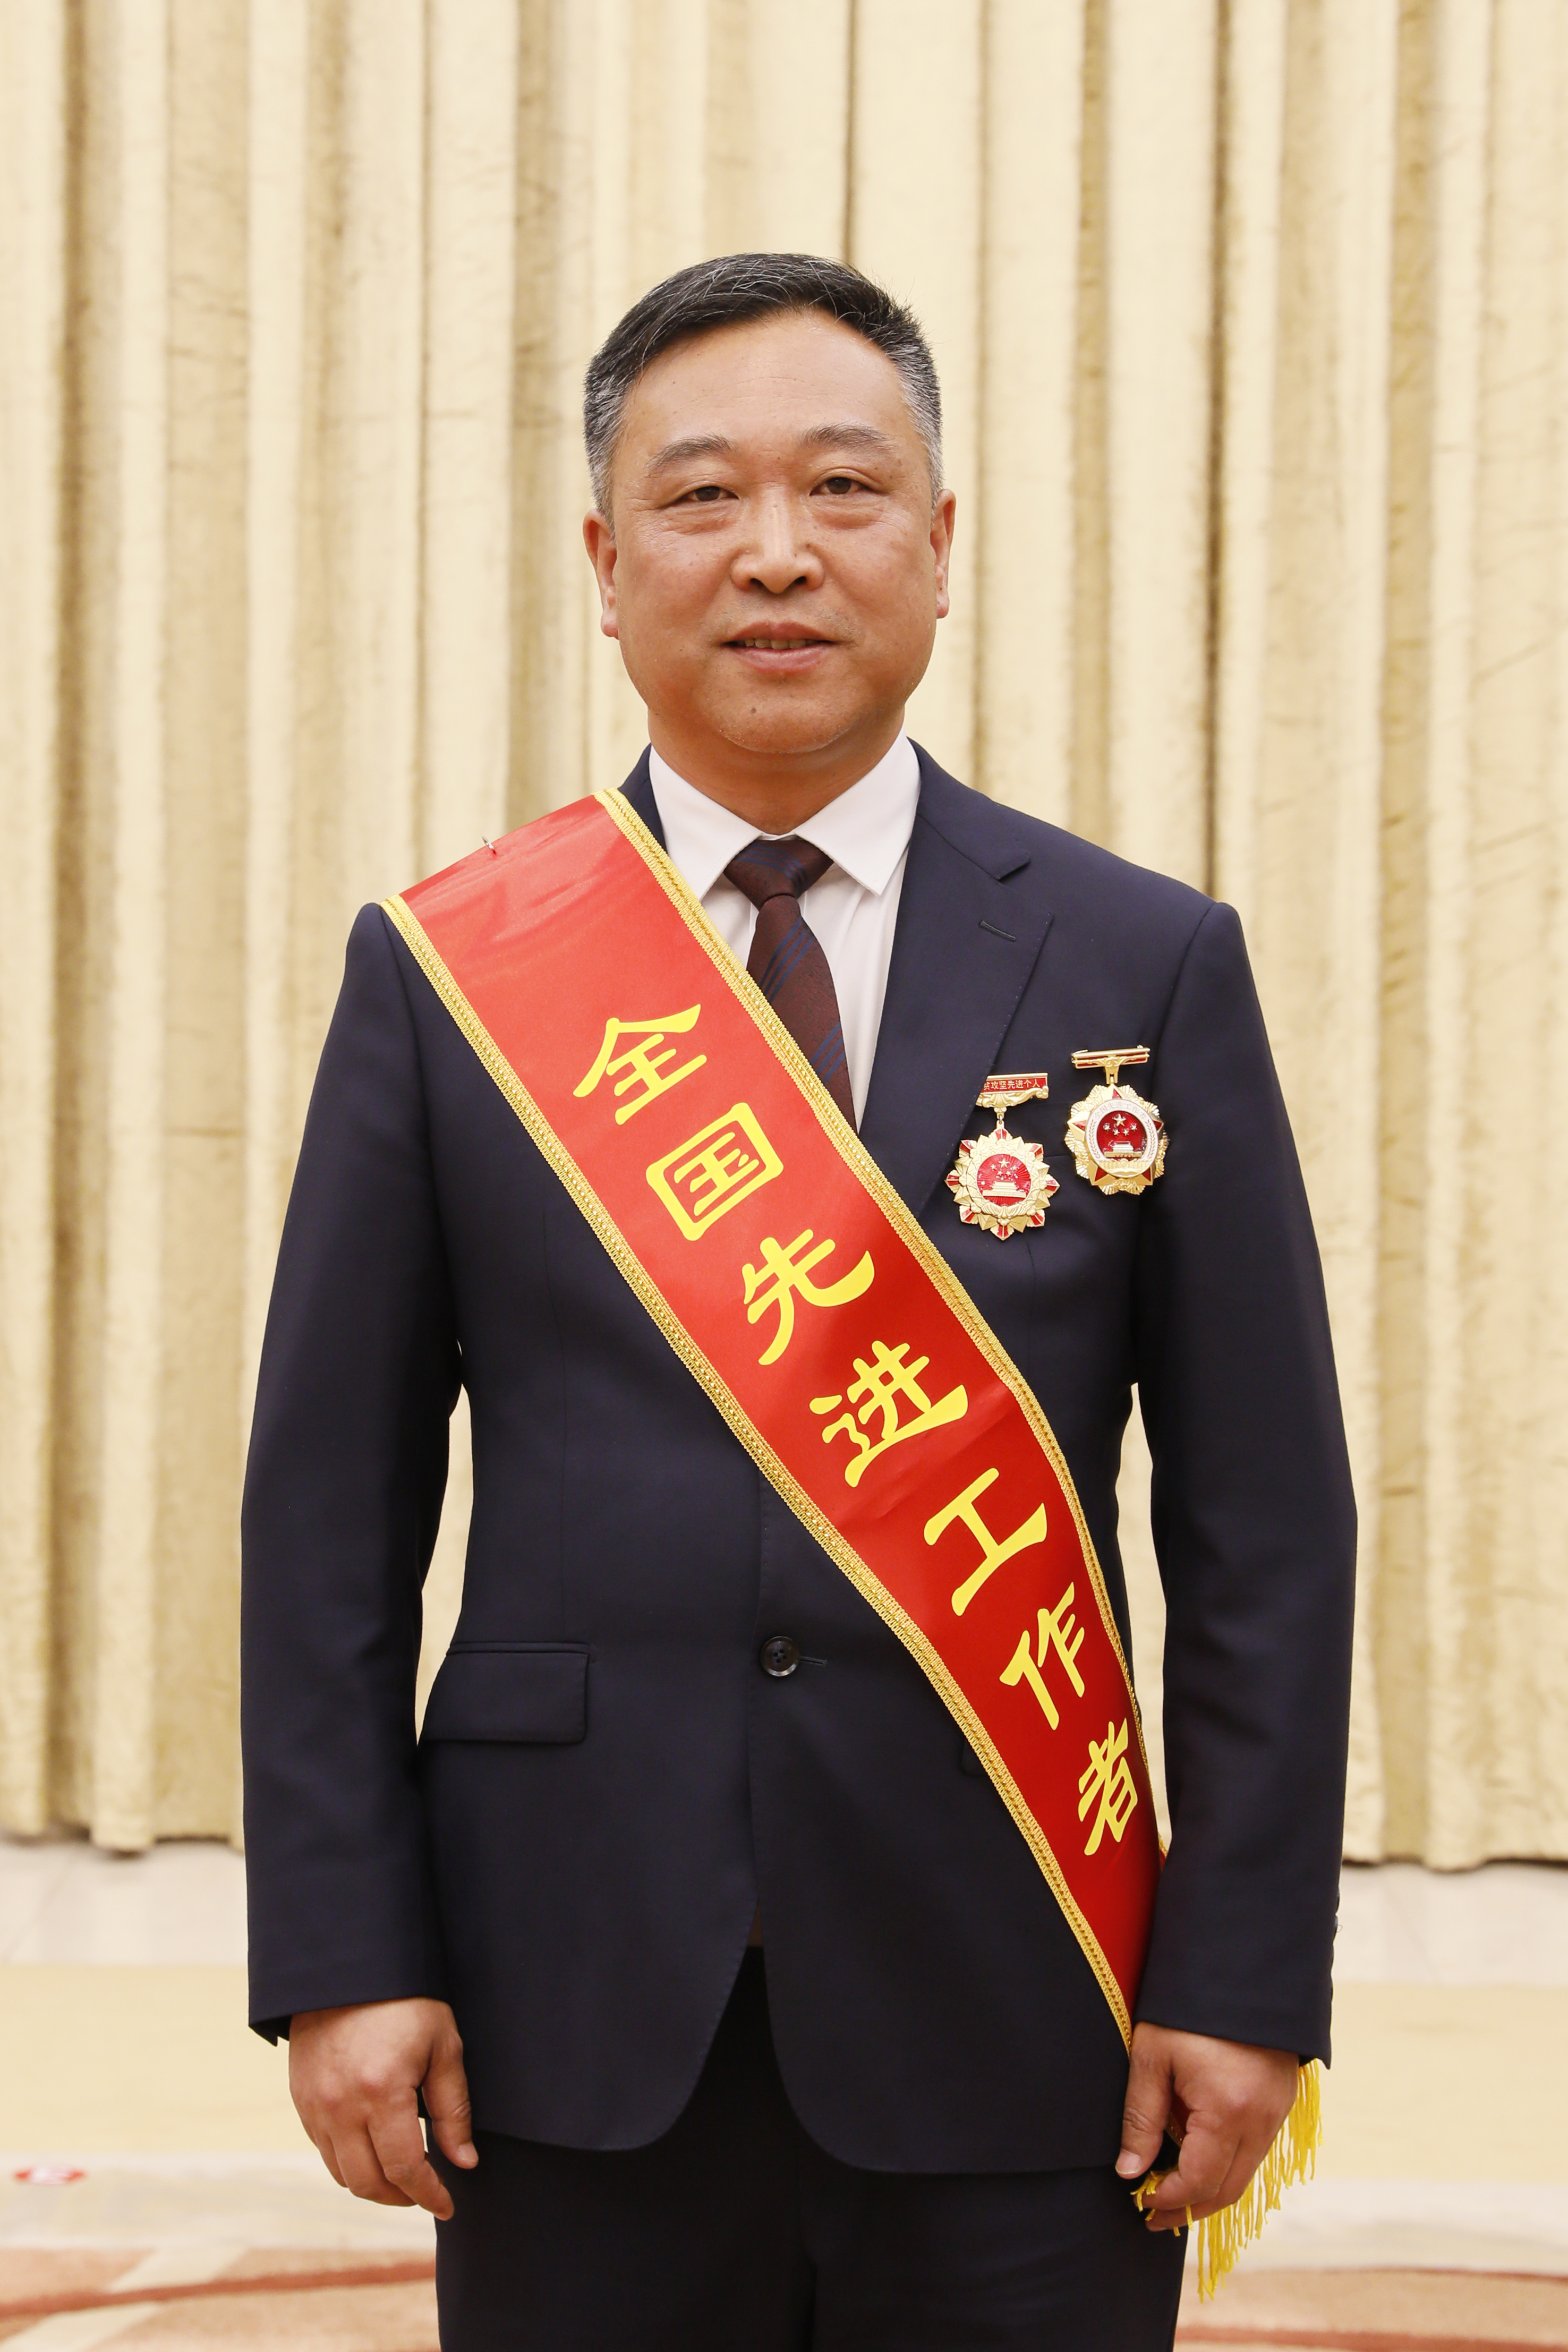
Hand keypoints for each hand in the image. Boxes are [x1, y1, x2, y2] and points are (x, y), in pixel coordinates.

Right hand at [289, 1996, 476, 2219]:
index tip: (448, 2204)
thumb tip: (464, 2162)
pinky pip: (324, 2149)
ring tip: (402, 2176)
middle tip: (426, 2193)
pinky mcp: (300, 2098)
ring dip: (374, 2185)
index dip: (429, 2195)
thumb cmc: (406, 2000)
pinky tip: (372, 2149)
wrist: (350, 1965)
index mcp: (380, 2093)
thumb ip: (453, 2109)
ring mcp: (314, 2105)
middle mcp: (340, 2107)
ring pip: (342, 2173)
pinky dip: (349, 2161)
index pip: (405, 2170)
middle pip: (369, 2183)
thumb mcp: (442, 2046)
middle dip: (402, 2198)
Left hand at [1115, 2022, 1297, 2230]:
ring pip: (1245, 2175)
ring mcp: (1277, 2113)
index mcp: (1228, 2111)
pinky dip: (1227, 2165)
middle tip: (1153, 2215)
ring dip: (1210, 2189)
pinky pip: (1255, 2151)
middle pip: (1228, 2190)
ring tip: (1171, 2192)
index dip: (1168, 2199)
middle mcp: (1261, 2120)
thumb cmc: (1188, 2008)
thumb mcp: (1152, 2057)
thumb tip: (1129, 2171)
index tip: (1140, 2201)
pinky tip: (1198, 2158)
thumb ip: (1140, 2118)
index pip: (1199, 2181)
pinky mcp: (1281, 2102)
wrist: (1239, 1964)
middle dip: (1189, 2209)